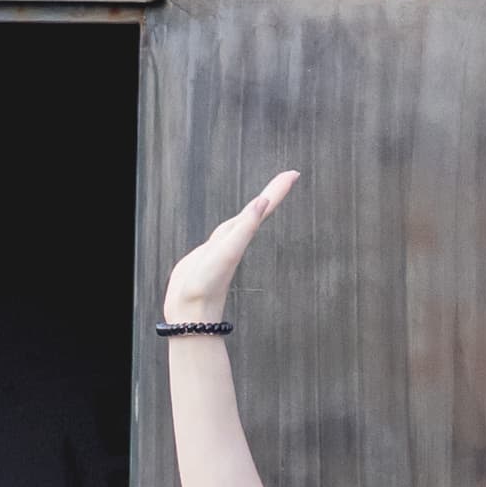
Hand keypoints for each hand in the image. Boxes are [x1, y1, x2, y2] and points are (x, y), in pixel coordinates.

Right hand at [163, 170, 296, 321]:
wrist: (191, 313)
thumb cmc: (207, 285)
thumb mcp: (227, 253)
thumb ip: (244, 228)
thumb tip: (263, 202)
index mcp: (241, 236)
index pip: (263, 207)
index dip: (278, 189)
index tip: (294, 173)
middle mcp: (235, 239)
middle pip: (257, 210)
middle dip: (272, 192)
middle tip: (289, 176)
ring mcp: (222, 247)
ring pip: (242, 220)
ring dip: (255, 206)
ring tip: (266, 196)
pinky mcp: (208, 255)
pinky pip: (225, 232)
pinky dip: (234, 224)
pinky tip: (235, 226)